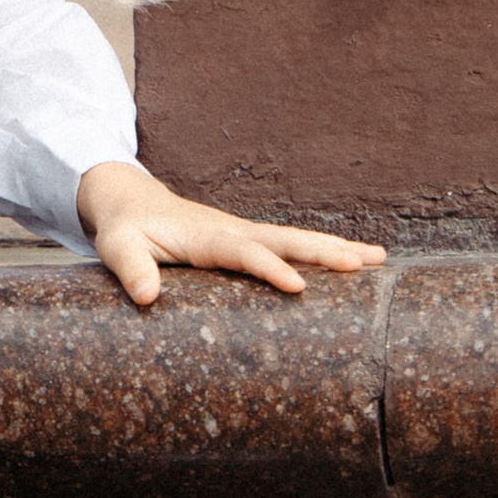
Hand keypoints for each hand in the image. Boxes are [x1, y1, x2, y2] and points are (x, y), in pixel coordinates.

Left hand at [75, 158, 383, 311]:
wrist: (130, 200)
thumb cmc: (125, 229)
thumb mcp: (117, 248)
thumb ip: (131, 270)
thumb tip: (146, 297)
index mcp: (207, 237)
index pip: (246, 253)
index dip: (272, 269)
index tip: (300, 287)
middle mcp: (233, 232)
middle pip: (286, 240)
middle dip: (324, 251)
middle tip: (363, 264)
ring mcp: (244, 234)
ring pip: (296, 240)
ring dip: (336, 249)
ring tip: (380, 260)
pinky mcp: (247, 241)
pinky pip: (290, 246)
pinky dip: (323, 252)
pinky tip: (353, 263)